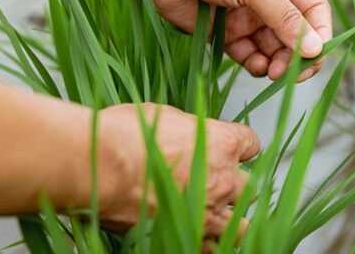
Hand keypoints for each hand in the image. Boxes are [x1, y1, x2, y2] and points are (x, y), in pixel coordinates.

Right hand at [94, 103, 260, 237]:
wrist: (104, 167)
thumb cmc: (126, 137)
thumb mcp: (163, 115)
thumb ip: (187, 130)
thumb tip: (187, 133)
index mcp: (222, 143)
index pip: (250, 143)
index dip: (240, 146)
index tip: (232, 148)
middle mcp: (223, 178)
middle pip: (248, 185)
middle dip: (235, 184)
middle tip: (216, 182)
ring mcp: (209, 211)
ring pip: (242, 224)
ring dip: (231, 218)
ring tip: (214, 215)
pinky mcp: (189, 235)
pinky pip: (213, 248)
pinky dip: (209, 243)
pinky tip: (200, 236)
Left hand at [136, 0, 331, 81]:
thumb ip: (282, 17)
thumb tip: (315, 49)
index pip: (314, 8)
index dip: (320, 34)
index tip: (316, 56)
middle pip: (297, 34)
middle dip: (298, 55)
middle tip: (292, 74)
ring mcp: (250, 15)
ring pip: (276, 48)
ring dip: (278, 63)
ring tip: (272, 72)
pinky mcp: (228, 33)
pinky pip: (251, 55)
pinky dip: (257, 65)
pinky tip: (256, 68)